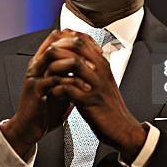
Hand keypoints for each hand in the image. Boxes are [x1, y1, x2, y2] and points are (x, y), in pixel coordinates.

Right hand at [1, 29, 89, 157]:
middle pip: (55, 42)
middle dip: (77, 46)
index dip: (78, 38)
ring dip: (74, 60)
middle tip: (96, 55)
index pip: (58, 36)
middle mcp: (37, 64)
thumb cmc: (46, 108)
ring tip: (91, 69)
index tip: (95, 47)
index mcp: (43, 61)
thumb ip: (71, 74)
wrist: (30, 128)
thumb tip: (92, 65)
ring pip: (52, 55)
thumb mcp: (62, 86)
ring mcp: (35, 75)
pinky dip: (71, 82)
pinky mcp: (35, 89)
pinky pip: (53, 79)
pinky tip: (84, 88)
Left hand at [46, 33, 146, 160]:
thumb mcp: (101, 81)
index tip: (52, 45)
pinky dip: (57, 88)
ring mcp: (96, 84)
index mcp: (102, 64)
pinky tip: (52, 92)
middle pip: (78, 46)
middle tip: (45, 58)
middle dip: (58, 49)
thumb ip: (90, 68)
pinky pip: (69, 88)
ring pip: (74, 64)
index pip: (83, 39)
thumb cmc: (107, 106)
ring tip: (45, 74)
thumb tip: (72, 57)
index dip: (65, 38)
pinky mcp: (91, 101)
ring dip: (55, 67)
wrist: (121, 128)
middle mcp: (101, 70)